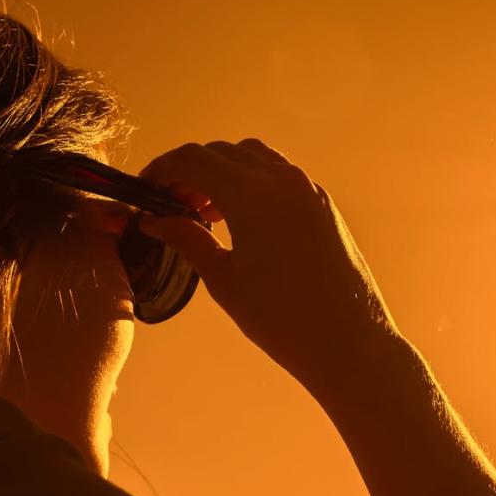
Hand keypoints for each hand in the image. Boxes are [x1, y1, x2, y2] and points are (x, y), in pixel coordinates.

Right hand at [136, 139, 401, 391]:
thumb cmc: (282, 319)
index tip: (146, 190)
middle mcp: (282, 179)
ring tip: (203, 210)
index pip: (193, 160)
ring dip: (221, 172)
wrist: (350, 342)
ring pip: (252, 157)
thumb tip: (155, 221)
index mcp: (252, 194)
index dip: (162, 169)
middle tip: (169, 204)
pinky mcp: (323, 204)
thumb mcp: (224, 280)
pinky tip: (240, 218)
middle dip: (189, 171)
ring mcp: (307, 189)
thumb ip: (188, 240)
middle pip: (221, 153)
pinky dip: (250, 181)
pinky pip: (278, 174)